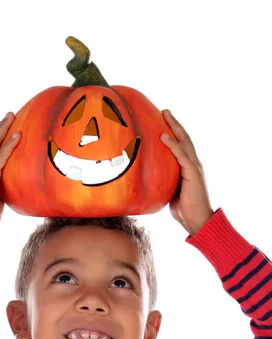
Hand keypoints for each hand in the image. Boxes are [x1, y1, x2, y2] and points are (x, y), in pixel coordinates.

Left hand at [160, 110, 213, 235]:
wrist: (198, 220)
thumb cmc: (184, 209)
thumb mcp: (170, 191)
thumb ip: (164, 182)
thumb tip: (148, 180)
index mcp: (188, 167)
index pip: (181, 146)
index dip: (173, 133)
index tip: (163, 121)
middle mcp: (193, 164)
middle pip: (184, 138)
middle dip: (174, 123)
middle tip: (164, 110)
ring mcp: (194, 167)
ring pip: (184, 142)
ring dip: (174, 127)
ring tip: (165, 114)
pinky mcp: (192, 173)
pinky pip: (181, 155)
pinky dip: (173, 145)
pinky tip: (164, 136)